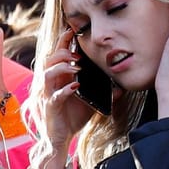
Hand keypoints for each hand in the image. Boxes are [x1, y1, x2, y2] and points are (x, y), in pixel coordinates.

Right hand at [38, 28, 96, 148]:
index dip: (63, 41)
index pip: (57, 54)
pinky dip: (65, 89)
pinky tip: (76, 87)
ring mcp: (48, 94)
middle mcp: (51, 83)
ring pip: (47, 74)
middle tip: (78, 54)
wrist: (61, 138)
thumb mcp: (91, 100)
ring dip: (62, 67)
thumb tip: (121, 87)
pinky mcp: (50, 107)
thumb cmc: (73, 117)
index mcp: (59, 78)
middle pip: (49, 59)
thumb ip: (104, 92)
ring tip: (77, 67)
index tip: (73, 31)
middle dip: (63, 52)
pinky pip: (54, 95)